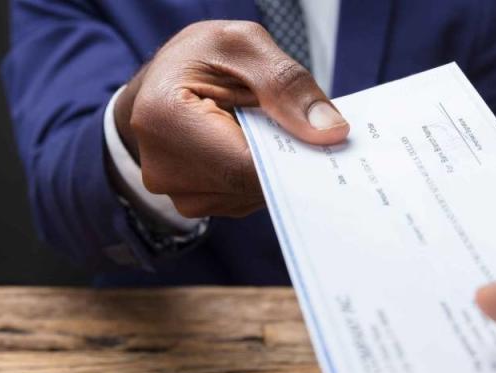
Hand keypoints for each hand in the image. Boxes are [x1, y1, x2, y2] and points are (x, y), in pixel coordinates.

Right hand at [113, 20, 347, 217]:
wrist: (163, 81)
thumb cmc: (200, 57)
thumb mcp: (243, 45)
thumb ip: (287, 85)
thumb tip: (331, 132)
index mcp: (166, 120)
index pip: (245, 164)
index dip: (293, 158)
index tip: (330, 146)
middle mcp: (165, 169)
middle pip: (251, 184)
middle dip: (286, 158)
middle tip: (308, 129)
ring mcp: (178, 193)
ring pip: (252, 194)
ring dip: (273, 166)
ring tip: (267, 127)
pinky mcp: (194, 203)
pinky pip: (244, 197)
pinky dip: (260, 174)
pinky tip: (257, 145)